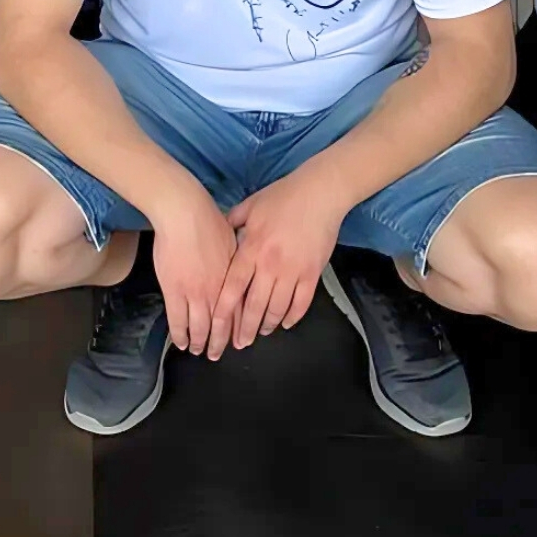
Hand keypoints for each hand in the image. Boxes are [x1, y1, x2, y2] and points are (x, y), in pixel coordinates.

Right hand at [146, 186, 240, 356]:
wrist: (185, 214)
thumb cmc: (209, 221)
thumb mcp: (233, 240)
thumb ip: (237, 260)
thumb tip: (242, 265)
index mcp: (233, 279)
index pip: (238, 311)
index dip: (238, 328)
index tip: (238, 340)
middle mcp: (217, 291)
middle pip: (221, 325)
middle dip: (220, 342)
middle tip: (217, 354)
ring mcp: (195, 293)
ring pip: (200, 327)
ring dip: (201, 343)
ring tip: (200, 351)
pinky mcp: (174, 292)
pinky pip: (178, 321)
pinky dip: (180, 335)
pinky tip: (182, 343)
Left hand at [212, 170, 348, 353]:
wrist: (320, 192)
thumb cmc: (283, 196)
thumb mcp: (250, 205)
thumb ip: (232, 222)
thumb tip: (218, 232)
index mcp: (252, 248)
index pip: (233, 288)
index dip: (223, 312)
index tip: (216, 328)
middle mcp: (270, 264)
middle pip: (254, 306)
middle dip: (244, 329)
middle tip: (238, 343)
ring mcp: (293, 271)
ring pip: (277, 309)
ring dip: (267, 325)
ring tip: (260, 333)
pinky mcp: (313, 273)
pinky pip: (301, 303)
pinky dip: (292, 317)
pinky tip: (286, 323)